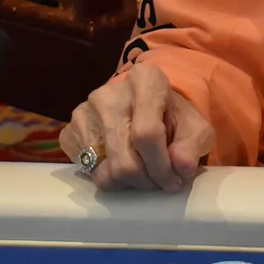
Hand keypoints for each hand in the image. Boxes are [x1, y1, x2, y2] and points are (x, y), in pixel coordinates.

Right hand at [58, 64, 214, 191]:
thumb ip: (192, 146)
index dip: (162, 167)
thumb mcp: (195, 128)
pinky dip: (110, 179)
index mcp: (145, 80)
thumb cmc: (173, 118)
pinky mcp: (69, 132)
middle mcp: (108, 93)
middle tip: (162, 184)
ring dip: (130, 184)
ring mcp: (83, 112)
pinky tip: (125, 165)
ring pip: (106, 172)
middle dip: (148, 181)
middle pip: (125, 160)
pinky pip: (88, 172)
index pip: (147, 134)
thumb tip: (182, 168)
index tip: (174, 182)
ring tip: (146, 174)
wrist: (145, 110)